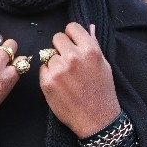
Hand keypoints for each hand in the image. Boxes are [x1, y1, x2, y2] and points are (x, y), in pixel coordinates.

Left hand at [39, 23, 119, 137]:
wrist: (97, 119)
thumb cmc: (102, 92)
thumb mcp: (104, 65)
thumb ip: (93, 45)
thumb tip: (89, 27)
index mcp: (89, 50)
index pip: (71, 27)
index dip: (71, 36)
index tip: (72, 44)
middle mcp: (73, 57)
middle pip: (57, 38)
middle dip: (61, 47)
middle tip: (69, 62)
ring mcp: (58, 69)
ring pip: (48, 54)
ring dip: (55, 62)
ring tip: (67, 77)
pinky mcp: (47, 82)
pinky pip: (42, 68)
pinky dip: (48, 74)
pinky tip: (60, 85)